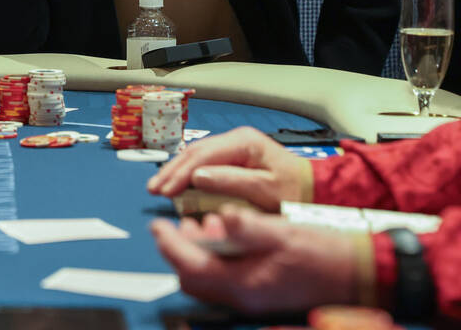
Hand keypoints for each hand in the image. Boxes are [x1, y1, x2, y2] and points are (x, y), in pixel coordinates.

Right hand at [147, 127, 309, 211]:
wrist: (315, 191)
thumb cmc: (295, 191)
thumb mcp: (266, 189)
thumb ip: (231, 181)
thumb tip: (198, 177)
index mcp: (244, 142)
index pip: (203, 156)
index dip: (180, 173)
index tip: (166, 190)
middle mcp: (236, 139)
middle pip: (194, 152)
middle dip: (172, 171)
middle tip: (154, 189)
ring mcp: (233, 147)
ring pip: (195, 156)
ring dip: (175, 172)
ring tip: (158, 187)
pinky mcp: (232, 158)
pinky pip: (203, 162)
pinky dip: (186, 173)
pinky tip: (175, 182)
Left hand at [150, 206, 360, 313]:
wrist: (360, 275)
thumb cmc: (325, 254)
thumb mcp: (282, 232)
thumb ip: (247, 227)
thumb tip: (220, 218)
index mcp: (244, 285)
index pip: (190, 268)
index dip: (169, 245)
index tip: (157, 224)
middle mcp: (243, 297)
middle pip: (193, 279)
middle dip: (178, 251)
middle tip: (173, 224)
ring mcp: (252, 298)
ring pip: (207, 280)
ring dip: (196, 254)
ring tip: (199, 224)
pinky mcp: (260, 293)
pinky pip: (225, 279)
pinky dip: (216, 259)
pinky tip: (225, 236)